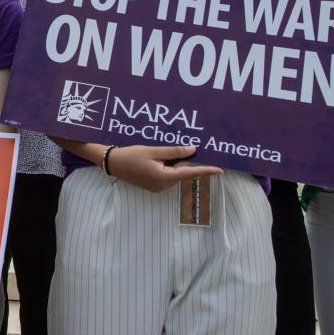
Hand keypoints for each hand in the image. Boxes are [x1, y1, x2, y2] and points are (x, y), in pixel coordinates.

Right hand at [105, 145, 222, 192]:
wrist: (113, 163)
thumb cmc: (131, 155)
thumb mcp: (153, 151)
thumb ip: (174, 151)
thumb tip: (193, 150)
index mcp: (165, 177)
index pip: (191, 173)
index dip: (206, 171)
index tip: (220, 170)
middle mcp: (164, 185)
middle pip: (182, 172)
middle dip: (183, 160)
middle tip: (180, 147)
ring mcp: (159, 187)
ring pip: (174, 173)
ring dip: (173, 162)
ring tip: (158, 153)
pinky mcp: (154, 185)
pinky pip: (167, 175)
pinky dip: (167, 166)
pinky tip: (155, 158)